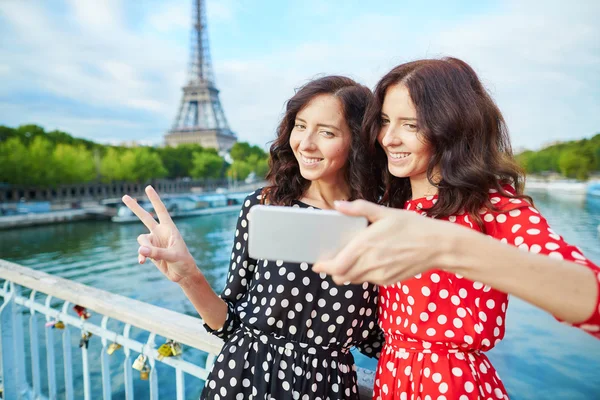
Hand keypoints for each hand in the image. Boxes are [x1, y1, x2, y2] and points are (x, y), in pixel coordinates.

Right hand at [122, 186, 197, 283]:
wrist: (183, 274)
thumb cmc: (183, 262)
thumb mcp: (172, 256)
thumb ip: (156, 252)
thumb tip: (140, 249)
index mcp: (169, 228)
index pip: (161, 211)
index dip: (154, 199)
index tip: (148, 188)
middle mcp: (160, 232)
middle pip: (145, 217)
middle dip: (135, 207)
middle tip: (124, 196)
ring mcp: (154, 241)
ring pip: (141, 239)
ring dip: (143, 248)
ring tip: (149, 258)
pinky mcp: (150, 251)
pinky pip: (141, 250)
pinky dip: (141, 255)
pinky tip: (142, 262)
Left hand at [312, 200, 460, 285]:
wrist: (438, 246)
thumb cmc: (411, 226)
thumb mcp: (385, 212)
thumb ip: (359, 209)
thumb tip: (337, 205)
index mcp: (365, 246)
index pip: (336, 266)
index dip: (323, 267)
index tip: (316, 264)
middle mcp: (370, 264)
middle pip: (341, 276)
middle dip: (332, 271)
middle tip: (330, 261)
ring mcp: (380, 275)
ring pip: (353, 280)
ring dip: (347, 273)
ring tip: (348, 259)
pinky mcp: (388, 281)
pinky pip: (368, 280)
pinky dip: (363, 273)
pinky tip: (370, 261)